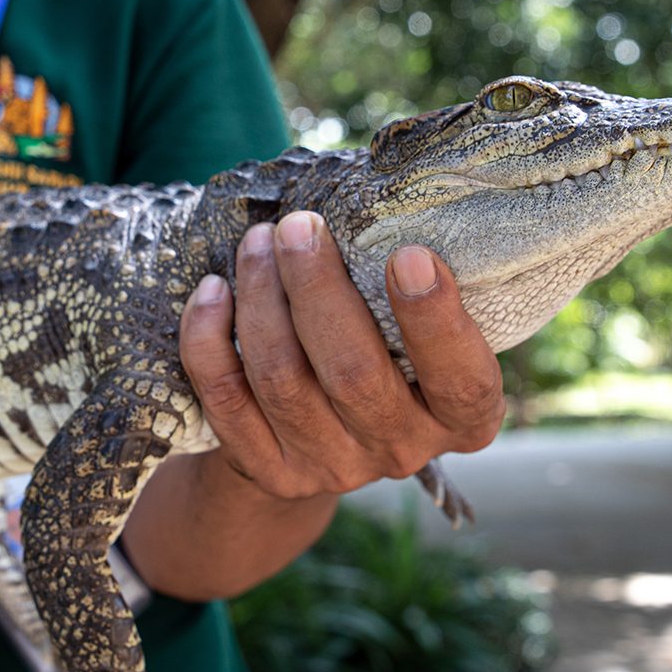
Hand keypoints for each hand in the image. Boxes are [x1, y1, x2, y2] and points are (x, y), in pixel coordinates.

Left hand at [178, 211, 503, 502]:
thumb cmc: (385, 353)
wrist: (321, 441)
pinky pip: (226, 401)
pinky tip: (212, 291)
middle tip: (298, 225)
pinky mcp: (270, 471)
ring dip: (262, 300)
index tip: (408, 253)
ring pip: (283, 381)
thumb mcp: (420, 335)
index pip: (462, 381)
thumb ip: (413, 291)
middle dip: (318, 289)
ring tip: (257, 242)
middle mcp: (401, 449)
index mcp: (460, 417)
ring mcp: (332, 466)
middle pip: (354, 374)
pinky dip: (209, 340)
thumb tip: (381, 200)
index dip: (435, 321)